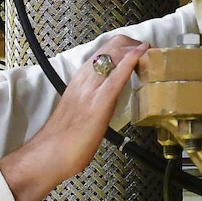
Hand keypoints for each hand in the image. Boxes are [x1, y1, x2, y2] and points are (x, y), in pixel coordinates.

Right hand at [0, 33, 148, 200]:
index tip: (140, 51)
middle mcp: (84, 80)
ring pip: (113, 56)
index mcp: (79, 81)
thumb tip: (105, 101)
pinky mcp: (98, 104)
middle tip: (152, 52)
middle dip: (134, 44)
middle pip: (110, 47)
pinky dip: (130, 62)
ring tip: (153, 52)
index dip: (124, 47)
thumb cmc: (62, 140)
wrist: (48, 155)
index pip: (103, 52)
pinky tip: (141, 54)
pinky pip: (115, 77)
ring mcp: (90, 90)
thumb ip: (92, 101)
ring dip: (135, 49)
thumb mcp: (79, 111)